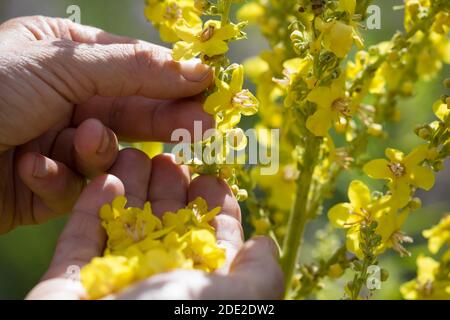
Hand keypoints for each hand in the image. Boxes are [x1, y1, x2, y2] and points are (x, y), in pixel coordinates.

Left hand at [0, 16, 212, 233]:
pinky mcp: (48, 183)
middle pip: (131, 110)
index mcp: (64, 54)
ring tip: (83, 143)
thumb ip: (134, 69)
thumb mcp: (63, 65)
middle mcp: (64, 96)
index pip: (134, 65)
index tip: (209, 89)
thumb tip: (196, 69)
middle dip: (162, 119)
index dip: (173, 78)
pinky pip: (75, 183)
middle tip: (202, 127)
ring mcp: (57, 140)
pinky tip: (33, 169)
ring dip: (95, 150)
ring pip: (108, 151)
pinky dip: (57, 178)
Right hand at [26, 150, 283, 298]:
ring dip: (130, 189)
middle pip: (167, 226)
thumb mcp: (237, 302)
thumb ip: (258, 275)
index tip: (212, 178)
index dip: (214, 208)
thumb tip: (264, 245)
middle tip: (170, 157)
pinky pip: (81, 241)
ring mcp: (113, 284)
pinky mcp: (70, 283)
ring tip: (134, 154)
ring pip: (123, 226)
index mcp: (200, 290)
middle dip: (170, 190)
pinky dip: (92, 209)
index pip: (211, 241)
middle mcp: (159, 286)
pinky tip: (106, 180)